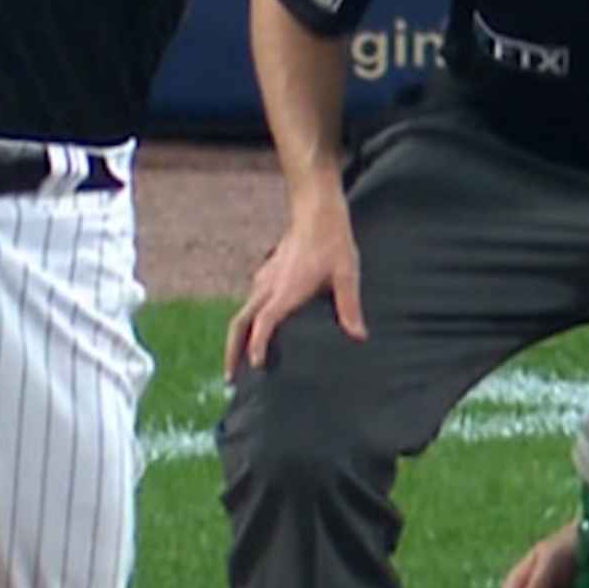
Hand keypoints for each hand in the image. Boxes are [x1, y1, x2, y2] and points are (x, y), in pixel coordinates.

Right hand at [222, 190, 364, 379]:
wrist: (316, 208)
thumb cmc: (332, 241)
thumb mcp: (346, 274)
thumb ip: (349, 307)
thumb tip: (358, 337)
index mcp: (286, 290)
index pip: (264, 322)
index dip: (257, 344)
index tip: (254, 366)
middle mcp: (269, 286)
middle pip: (239, 323)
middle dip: (231, 351)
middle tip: (229, 379)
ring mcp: (265, 278)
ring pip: (243, 313)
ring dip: (238, 338)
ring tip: (240, 363)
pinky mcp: (267, 273)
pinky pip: (252, 302)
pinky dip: (249, 321)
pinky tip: (258, 330)